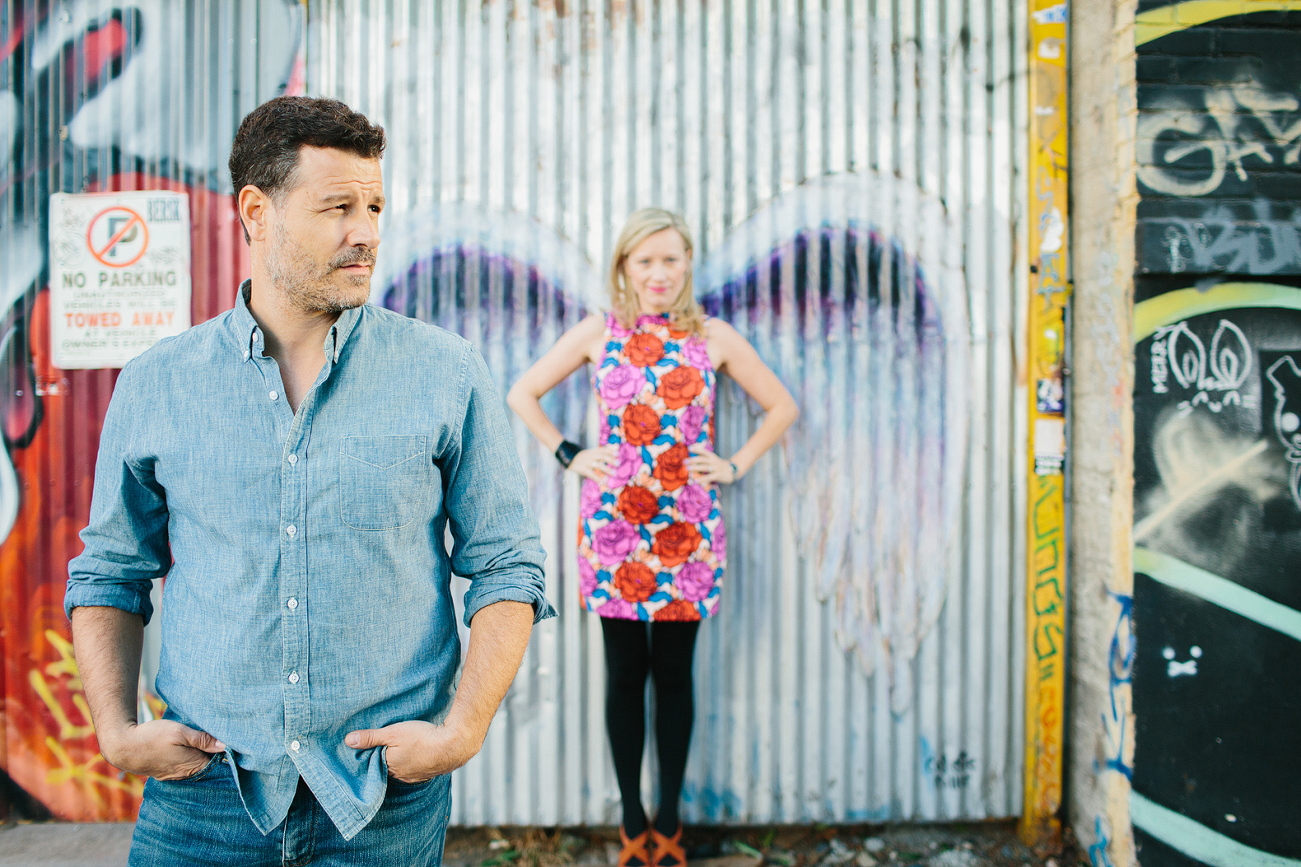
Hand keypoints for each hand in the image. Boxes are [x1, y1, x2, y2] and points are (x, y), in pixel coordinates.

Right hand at [97, 720, 225, 780]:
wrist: (123, 747)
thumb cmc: (152, 737)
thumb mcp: (180, 732)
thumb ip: (202, 739)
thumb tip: (225, 745)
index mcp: (194, 765)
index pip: (218, 761)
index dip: (225, 749)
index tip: (231, 738)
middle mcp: (186, 774)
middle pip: (208, 763)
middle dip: (214, 752)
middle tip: (218, 735)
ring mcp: (175, 775)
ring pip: (195, 764)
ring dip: (200, 754)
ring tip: (203, 740)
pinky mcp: (166, 773)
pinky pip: (184, 766)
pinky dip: (189, 758)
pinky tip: (188, 748)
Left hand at [346, 720, 480, 782]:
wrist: (454, 745)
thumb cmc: (421, 737)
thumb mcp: (392, 733)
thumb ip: (371, 737)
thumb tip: (348, 741)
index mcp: (390, 767)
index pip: (374, 765)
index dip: (372, 756)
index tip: (369, 749)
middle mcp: (401, 776)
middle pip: (388, 768)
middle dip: (386, 759)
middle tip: (385, 747)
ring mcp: (417, 776)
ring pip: (403, 770)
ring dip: (401, 762)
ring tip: (401, 750)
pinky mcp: (430, 773)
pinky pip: (417, 770)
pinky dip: (415, 763)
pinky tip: (418, 755)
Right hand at [568, 444, 617, 481]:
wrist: (569, 459)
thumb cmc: (585, 457)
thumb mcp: (593, 452)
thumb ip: (605, 449)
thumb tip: (616, 446)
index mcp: (593, 451)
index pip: (603, 450)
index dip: (610, 451)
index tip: (617, 454)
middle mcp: (591, 455)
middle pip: (601, 456)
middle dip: (610, 460)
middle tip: (618, 464)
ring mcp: (587, 462)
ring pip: (598, 465)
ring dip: (607, 470)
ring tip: (614, 474)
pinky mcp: (583, 470)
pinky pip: (591, 474)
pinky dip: (598, 478)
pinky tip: (603, 482)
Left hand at [686, 444, 738, 483]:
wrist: (734, 470)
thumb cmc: (720, 466)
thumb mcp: (714, 460)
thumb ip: (705, 459)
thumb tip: (694, 458)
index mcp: (712, 456)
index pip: (704, 452)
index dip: (697, 449)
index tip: (689, 448)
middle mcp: (714, 461)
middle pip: (702, 459)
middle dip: (693, 460)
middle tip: (685, 461)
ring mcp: (716, 468)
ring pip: (704, 467)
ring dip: (696, 468)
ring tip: (688, 469)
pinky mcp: (718, 475)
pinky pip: (709, 477)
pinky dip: (702, 479)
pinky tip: (696, 481)